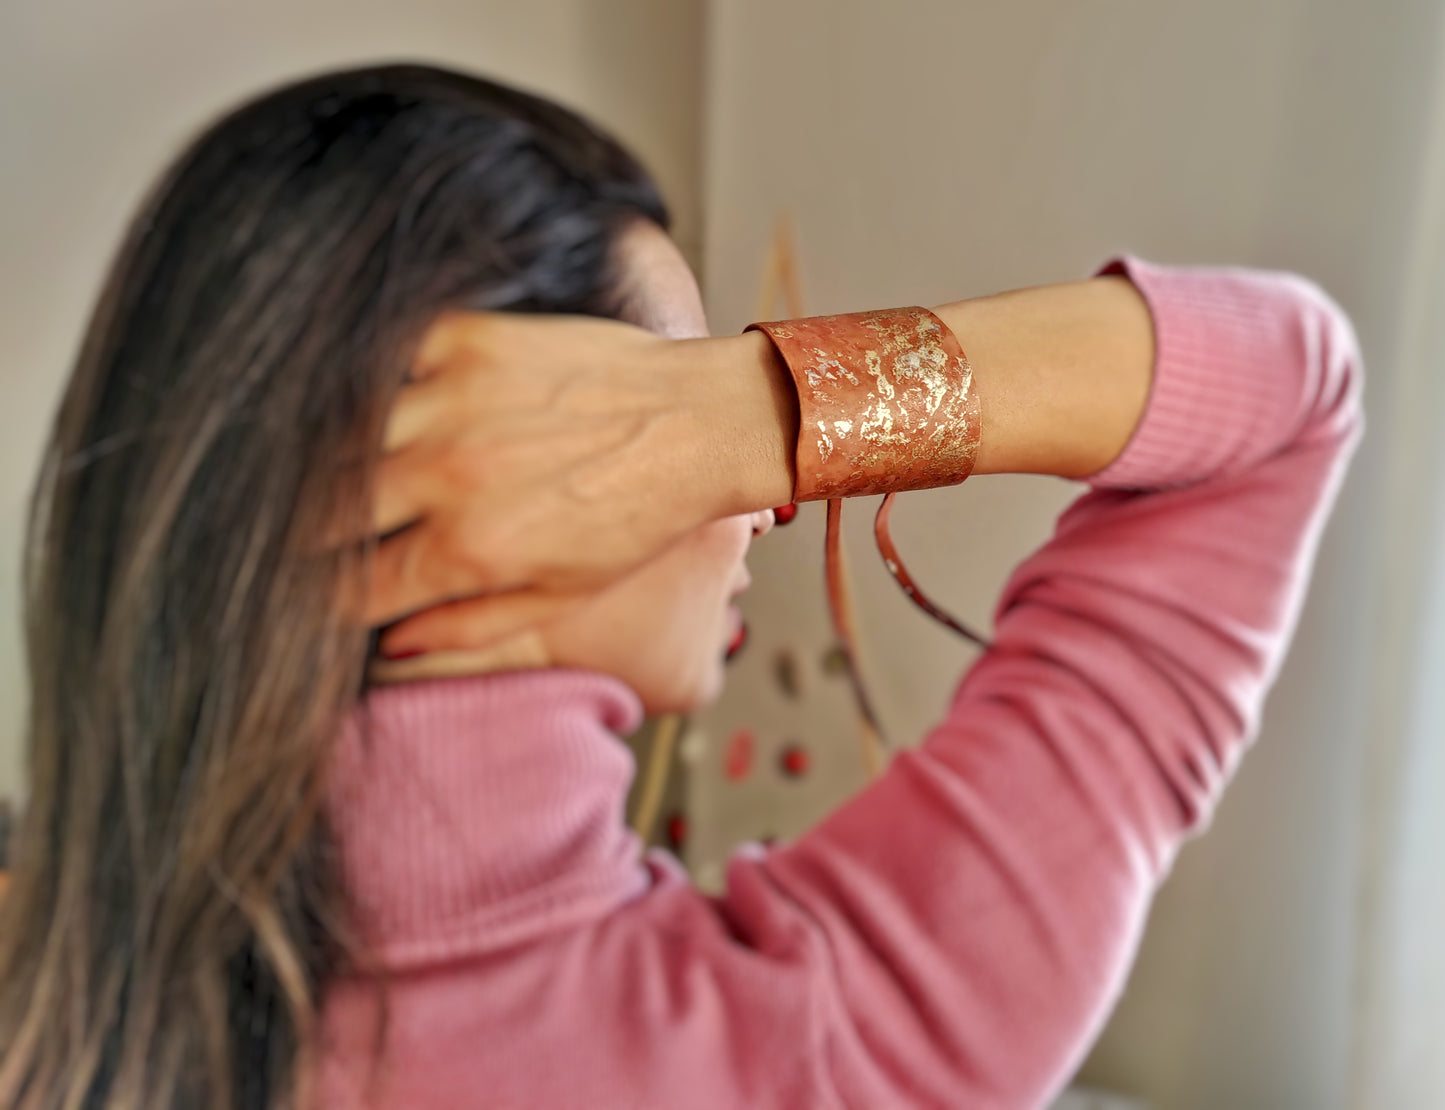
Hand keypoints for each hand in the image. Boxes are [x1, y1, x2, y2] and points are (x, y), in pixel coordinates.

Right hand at [363, 312, 793, 653]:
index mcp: (473, 549)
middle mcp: (451, 475)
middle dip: (314, 541)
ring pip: (339, 440)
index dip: (328, 603)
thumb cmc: (641, 515)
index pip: (353, 588)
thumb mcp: (564, 591)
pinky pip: (380, 360)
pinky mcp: (466, 339)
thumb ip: (472, 624)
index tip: (326, 599)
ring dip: (334, 466)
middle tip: (323, 543)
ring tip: (343, 478)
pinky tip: (382, 406)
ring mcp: (454, 399)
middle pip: (326, 518)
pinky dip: (370, 384)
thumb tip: (393, 647)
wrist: (702, 421)